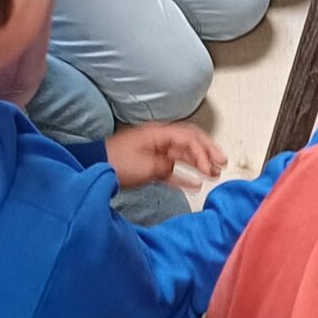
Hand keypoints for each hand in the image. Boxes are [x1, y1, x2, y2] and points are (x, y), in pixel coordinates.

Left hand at [105, 122, 227, 188]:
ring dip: (199, 163)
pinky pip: (172, 168)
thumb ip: (167, 165)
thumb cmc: (118, 162)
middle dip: (207, 152)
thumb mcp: (146, 166)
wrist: (96, 167)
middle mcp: (160, 138)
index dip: (203, 151)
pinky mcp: (150, 164)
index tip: (211, 167)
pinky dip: (184, 174)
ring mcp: (155, 151)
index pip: (189, 138)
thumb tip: (178, 167)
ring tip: (214, 173)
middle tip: (222, 163)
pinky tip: (196, 184)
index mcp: (159, 133)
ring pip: (183, 154)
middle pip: (190, 141)